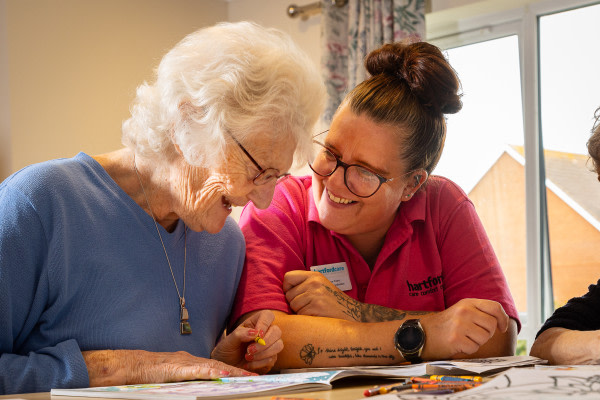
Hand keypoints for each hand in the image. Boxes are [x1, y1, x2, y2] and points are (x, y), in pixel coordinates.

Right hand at [83, 349, 251, 386]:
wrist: (131, 366)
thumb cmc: (149, 373)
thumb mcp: (172, 376)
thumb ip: (187, 378)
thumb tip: (202, 382)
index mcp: (190, 363)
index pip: (216, 367)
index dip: (233, 372)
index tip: (249, 377)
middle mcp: (191, 360)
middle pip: (220, 366)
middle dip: (239, 372)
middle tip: (257, 377)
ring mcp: (186, 363)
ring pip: (213, 367)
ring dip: (231, 372)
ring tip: (247, 376)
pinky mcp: (178, 369)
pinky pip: (198, 370)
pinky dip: (212, 372)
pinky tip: (224, 373)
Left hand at [211, 310, 282, 373]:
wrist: (226, 367)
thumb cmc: (227, 350)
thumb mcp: (229, 341)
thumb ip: (240, 334)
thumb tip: (255, 332)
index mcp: (255, 323)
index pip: (267, 316)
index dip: (265, 324)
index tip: (257, 335)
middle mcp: (265, 333)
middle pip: (277, 331)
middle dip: (265, 342)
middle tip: (250, 350)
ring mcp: (270, 346)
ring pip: (278, 345)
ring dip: (263, 353)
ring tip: (247, 357)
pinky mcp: (270, 359)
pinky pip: (272, 359)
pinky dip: (259, 363)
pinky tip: (248, 364)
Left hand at [283, 270, 361, 320]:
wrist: (354, 315)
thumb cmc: (334, 303)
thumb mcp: (322, 286)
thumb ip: (305, 284)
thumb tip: (283, 290)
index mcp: (314, 276)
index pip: (288, 277)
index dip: (287, 288)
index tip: (294, 295)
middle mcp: (314, 283)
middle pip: (288, 294)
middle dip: (294, 303)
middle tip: (309, 306)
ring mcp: (315, 295)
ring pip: (293, 305)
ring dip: (300, 312)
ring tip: (314, 311)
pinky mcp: (316, 307)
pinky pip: (299, 314)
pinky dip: (306, 318)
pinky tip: (317, 317)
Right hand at [419, 298, 508, 359]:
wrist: (422, 333)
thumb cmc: (446, 325)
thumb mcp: (461, 311)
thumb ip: (479, 312)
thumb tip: (500, 321)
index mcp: (467, 303)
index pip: (495, 307)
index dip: (502, 319)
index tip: (502, 328)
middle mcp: (464, 311)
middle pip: (491, 325)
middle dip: (487, 333)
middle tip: (474, 334)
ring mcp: (459, 324)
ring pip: (484, 337)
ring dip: (477, 342)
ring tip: (464, 338)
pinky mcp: (456, 338)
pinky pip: (474, 347)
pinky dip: (468, 349)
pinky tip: (458, 344)